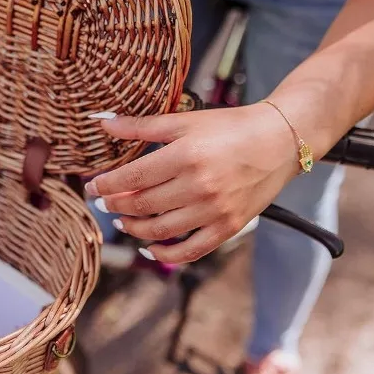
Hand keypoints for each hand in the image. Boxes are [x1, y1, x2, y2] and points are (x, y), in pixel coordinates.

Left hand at [85, 104, 298, 262]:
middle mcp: (199, 186)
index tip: (92, 187)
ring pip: (161, 230)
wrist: (280, 140)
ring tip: (123, 220)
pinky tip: (150, 247)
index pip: (132, 178)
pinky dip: (166, 253)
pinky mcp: (229, 227)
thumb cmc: (231, 126)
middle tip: (103, 203)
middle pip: (142, 205)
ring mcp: (215, 210)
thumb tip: (103, 123)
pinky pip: (191, 250)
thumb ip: (142, 126)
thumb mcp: (185, 120)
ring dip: (134, 228)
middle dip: (116, 205)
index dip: (106, 185)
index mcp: (186, 156)